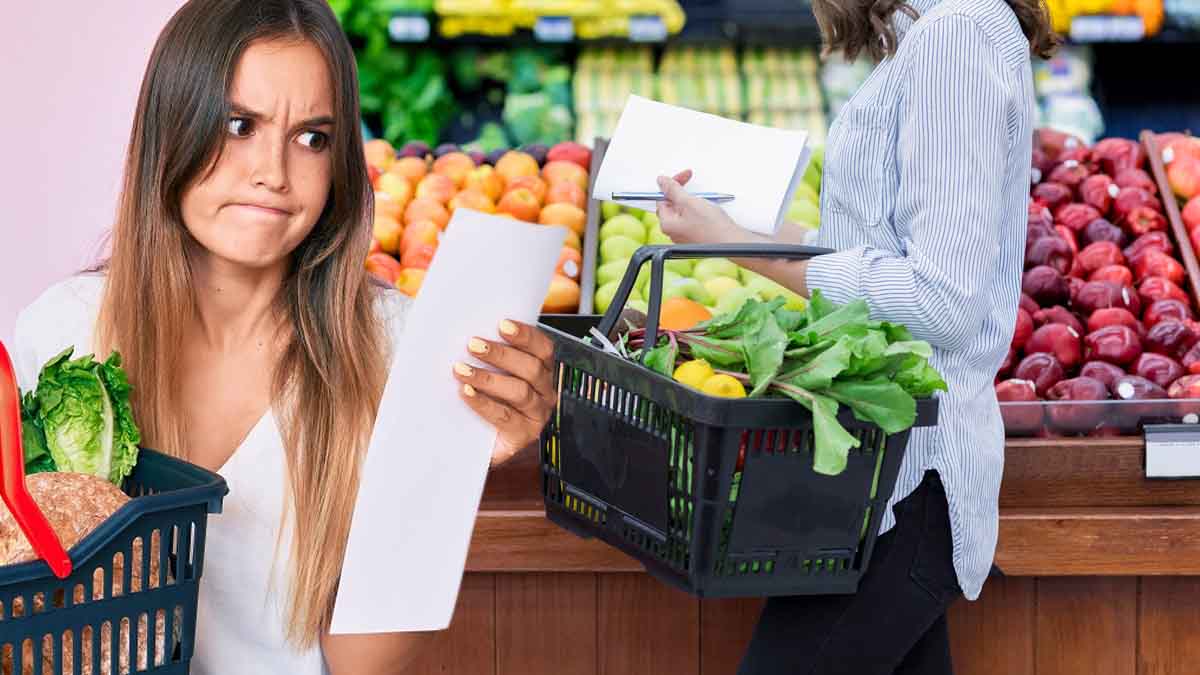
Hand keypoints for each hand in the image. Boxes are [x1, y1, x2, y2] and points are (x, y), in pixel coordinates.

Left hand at [454, 319, 555, 468]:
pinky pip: (505, 416)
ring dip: (488, 378)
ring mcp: (537, 415)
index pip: (543, 348)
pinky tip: (466, 392)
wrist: (479, 442)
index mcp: (542, 371)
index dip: (525, 335)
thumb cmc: (485, 401)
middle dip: (501, 354)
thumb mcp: (490, 373)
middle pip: (531, 368)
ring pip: (520, 391)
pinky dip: (483, 403)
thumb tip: (469, 334)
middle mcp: (545, 392)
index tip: (502, 324)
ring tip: (461, 370)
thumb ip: (489, 355)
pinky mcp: (523, 435)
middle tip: (473, 344)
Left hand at [656, 170, 745, 244]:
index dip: (673, 185)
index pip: (662, 198)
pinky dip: (698, 210)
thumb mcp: (689, 202)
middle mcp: (673, 232)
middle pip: (672, 205)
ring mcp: (684, 235)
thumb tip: (661, 181)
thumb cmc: (711, 226)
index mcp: (667, 224)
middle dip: (682, 193)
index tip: (684, 176)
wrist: (730, 242)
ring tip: (704, 201)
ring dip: (692, 201)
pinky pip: (692, 218)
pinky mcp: (695, 235)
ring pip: (683, 211)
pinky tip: (707, 210)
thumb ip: (673, 190)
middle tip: (694, 188)